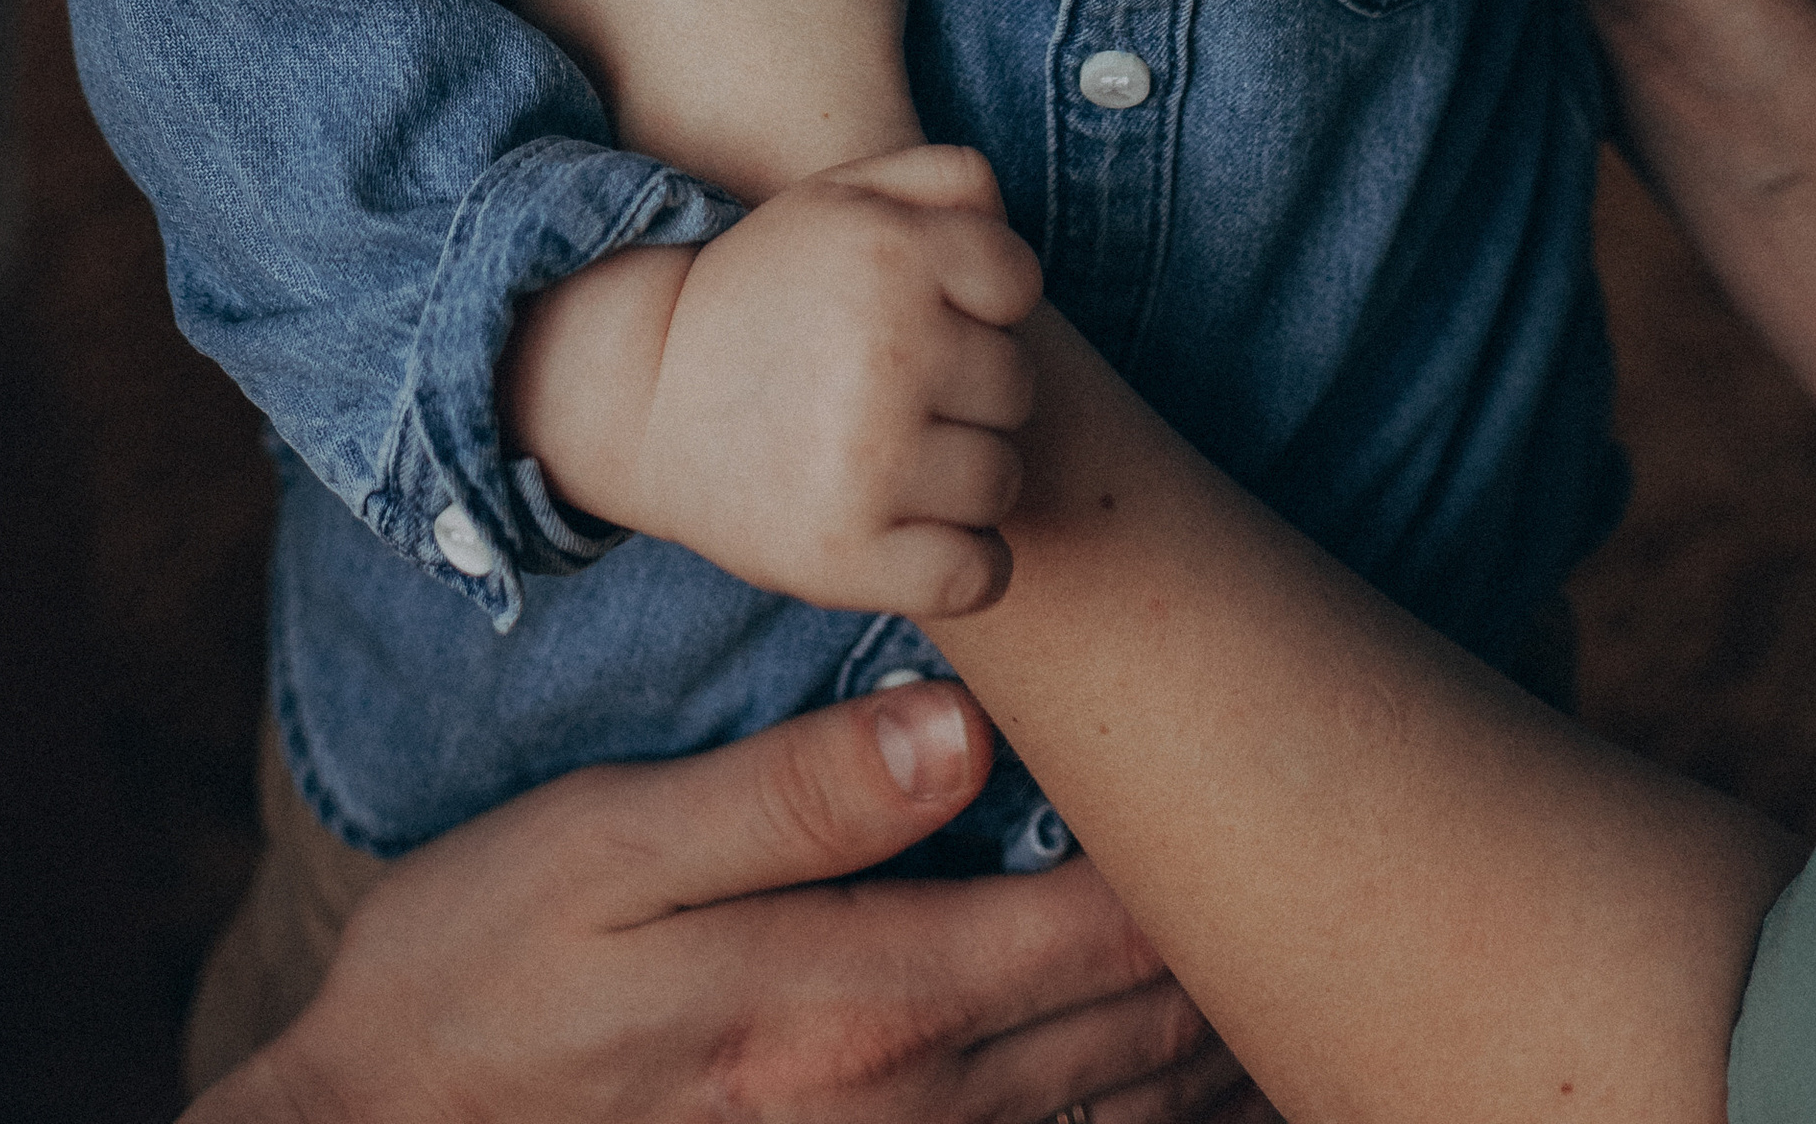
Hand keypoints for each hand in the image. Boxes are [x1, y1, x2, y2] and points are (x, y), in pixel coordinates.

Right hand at [203, 677, 1274, 1123]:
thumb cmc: (479, 977)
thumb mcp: (606, 848)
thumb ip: (790, 797)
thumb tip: (959, 731)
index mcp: (850, 999)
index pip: (1087, 925)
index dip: (1195, 860)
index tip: (1281, 783)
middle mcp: (892, 1114)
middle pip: (1123, 1037)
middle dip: (1230, 965)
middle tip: (1336, 891)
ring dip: (1201, 1066)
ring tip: (1288, 1001)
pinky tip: (1163, 1102)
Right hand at [504, 143, 1041, 616]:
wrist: (644, 391)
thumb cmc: (762, 289)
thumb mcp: (837, 197)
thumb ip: (941, 179)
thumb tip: (1010, 223)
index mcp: (892, 252)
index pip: (1018, 283)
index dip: (980, 300)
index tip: (924, 315)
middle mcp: (888, 351)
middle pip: (1015, 387)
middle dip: (968, 389)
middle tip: (896, 391)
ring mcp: (869, 461)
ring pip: (1002, 479)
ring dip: (962, 476)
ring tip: (893, 455)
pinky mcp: (847, 555)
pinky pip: (979, 574)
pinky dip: (964, 565)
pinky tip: (915, 531)